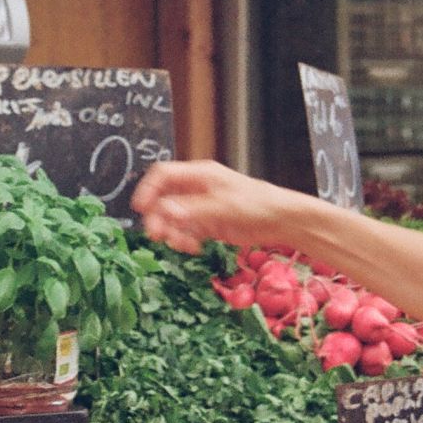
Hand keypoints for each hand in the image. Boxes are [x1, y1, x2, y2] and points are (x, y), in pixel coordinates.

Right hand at [131, 160, 297, 253]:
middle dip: (158, 217)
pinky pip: (186, 231)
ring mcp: (201, 207)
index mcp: (199, 175)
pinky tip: (192, 247)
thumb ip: (194, 210)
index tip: (140, 208)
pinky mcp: (208, 224)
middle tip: (157, 234)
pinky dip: (184, 240)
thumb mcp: (224, 206)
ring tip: (180, 244)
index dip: (148, 190)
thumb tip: (165, 211)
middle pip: (164, 199)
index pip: (163, 175)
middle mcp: (196, 190)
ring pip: (173, 218)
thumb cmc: (258, 204)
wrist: (282, 220)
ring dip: (171, 232)